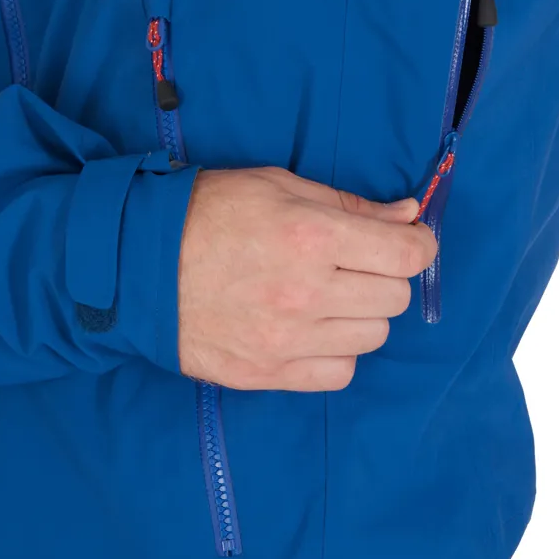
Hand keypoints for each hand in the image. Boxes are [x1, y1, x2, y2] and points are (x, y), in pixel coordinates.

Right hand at [177, 166, 435, 391]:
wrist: (139, 263)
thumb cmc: (210, 211)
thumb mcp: (280, 185)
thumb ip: (350, 205)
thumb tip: (408, 217)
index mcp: (312, 236)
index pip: (407, 255)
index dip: (419, 245)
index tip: (409, 240)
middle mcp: (307, 293)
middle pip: (395, 298)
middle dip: (387, 275)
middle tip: (359, 262)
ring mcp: (287, 339)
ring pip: (373, 337)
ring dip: (363, 313)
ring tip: (331, 294)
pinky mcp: (266, 373)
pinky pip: (339, 373)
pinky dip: (337, 351)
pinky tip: (314, 327)